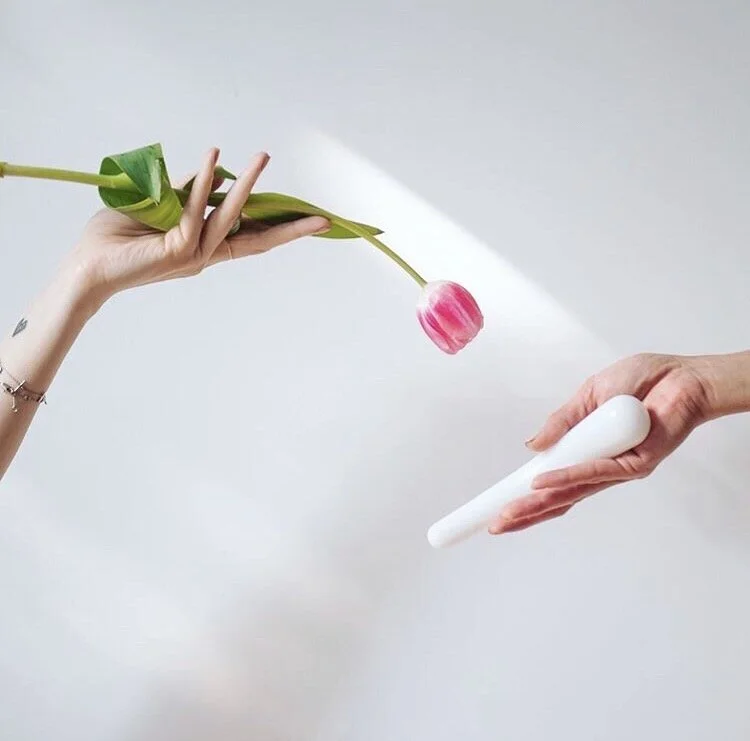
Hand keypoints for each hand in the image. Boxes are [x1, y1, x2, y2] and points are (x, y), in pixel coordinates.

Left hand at [64, 148, 328, 308]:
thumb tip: (213, 170)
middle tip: (323, 219)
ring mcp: (193, 254)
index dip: (282, 230)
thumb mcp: (159, 207)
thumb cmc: (118, 238)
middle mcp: (206, 256)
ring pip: (231, 218)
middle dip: (292, 229)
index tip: (311, 222)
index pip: (253, 239)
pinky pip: (196, 209)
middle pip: (258, 241)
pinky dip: (205, 181)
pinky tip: (215, 158)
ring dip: (248, 185)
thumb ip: (186, 190)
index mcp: (206, 249)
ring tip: (263, 157)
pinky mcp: (176, 248)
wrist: (87, 266)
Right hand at [489, 353, 713, 533]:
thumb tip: (532, 446)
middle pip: (559, 497)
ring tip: (509, 513)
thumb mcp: (588, 395)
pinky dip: (567, 478)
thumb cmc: (642, 382)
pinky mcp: (636, 465)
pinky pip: (596, 472)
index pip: (552, 481)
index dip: (525, 496)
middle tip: (496, 523)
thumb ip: (561, 421)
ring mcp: (618, 469)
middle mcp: (602, 466)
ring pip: (573, 492)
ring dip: (538, 502)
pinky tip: (542, 485)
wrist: (683, 376)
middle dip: (525, 511)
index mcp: (588, 450)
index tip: (498, 507)